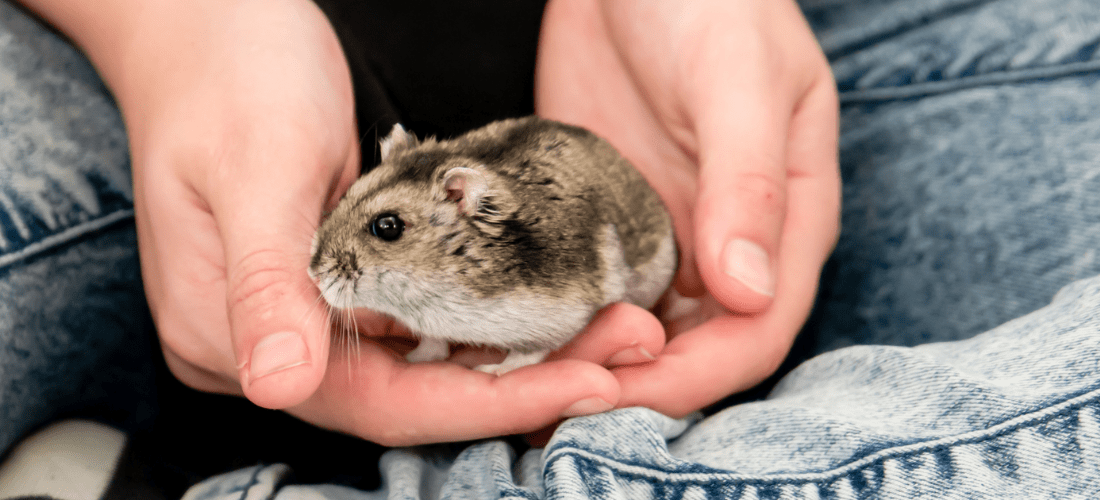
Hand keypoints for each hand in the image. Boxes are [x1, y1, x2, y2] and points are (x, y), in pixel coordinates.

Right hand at [24, 0, 667, 444]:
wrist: (211, 26)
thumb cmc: (226, 77)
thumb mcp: (254, 170)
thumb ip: (265, 282)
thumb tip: (278, 385)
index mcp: (227, 333)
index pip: (374, 401)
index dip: (483, 403)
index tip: (580, 384)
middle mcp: (271, 340)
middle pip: (412, 395)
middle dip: (521, 383)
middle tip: (619, 353)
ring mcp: (304, 315)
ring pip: (427, 365)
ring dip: (518, 355)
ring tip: (605, 334)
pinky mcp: (339, 286)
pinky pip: (424, 324)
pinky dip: (488, 322)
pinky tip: (549, 312)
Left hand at [536, 0, 840, 415]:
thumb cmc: (709, 1)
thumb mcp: (737, 81)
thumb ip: (748, 182)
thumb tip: (747, 291)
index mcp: (787, 222)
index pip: (756, 332)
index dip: (696, 376)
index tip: (624, 387)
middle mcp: (729, 245)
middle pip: (694, 349)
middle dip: (633, 383)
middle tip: (555, 401)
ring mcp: (666, 237)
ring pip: (637, 330)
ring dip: (589, 364)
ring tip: (522, 385)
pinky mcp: (608, 223)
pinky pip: (589, 291)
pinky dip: (558, 323)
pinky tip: (511, 339)